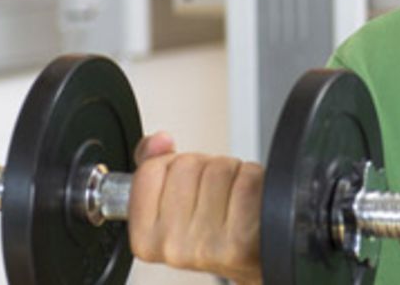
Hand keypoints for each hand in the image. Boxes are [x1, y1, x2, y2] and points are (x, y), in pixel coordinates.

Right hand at [128, 132, 263, 284]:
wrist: (253, 259)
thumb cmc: (214, 234)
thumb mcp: (172, 203)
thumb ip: (153, 165)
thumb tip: (160, 140)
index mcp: (146, 239)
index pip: (151, 169)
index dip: (173, 166)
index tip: (185, 188)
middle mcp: (173, 246)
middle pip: (187, 164)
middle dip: (205, 169)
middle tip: (214, 197)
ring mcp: (206, 245)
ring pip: (219, 168)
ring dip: (232, 174)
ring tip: (233, 201)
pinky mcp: (241, 240)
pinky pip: (247, 180)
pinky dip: (254, 181)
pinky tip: (250, 204)